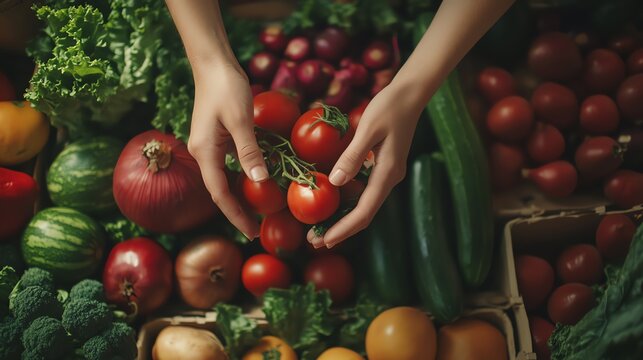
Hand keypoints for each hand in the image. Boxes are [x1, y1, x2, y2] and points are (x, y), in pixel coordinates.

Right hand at [187, 63, 267, 238]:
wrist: (213, 64)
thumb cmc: (226, 88)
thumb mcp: (241, 120)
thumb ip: (249, 151)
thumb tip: (260, 181)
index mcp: (204, 152)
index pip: (219, 194)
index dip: (235, 215)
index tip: (250, 233)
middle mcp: (202, 153)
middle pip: (220, 191)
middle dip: (237, 211)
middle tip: (257, 230)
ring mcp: (208, 146)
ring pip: (224, 179)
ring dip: (240, 196)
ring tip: (258, 213)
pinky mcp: (216, 139)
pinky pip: (228, 165)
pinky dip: (242, 178)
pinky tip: (256, 182)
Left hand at [307, 80, 425, 247]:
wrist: (410, 94)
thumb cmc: (389, 107)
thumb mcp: (368, 128)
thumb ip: (352, 156)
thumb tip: (334, 183)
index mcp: (387, 173)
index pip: (365, 210)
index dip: (344, 228)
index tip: (325, 240)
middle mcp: (389, 178)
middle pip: (364, 213)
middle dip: (340, 229)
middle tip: (314, 241)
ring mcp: (386, 174)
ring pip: (363, 204)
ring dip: (342, 218)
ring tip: (318, 228)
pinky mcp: (382, 167)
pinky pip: (363, 191)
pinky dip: (346, 202)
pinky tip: (330, 203)